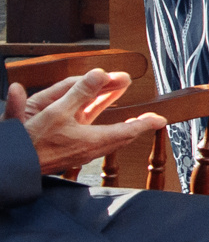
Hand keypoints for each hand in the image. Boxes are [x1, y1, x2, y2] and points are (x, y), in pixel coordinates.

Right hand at [5, 70, 165, 172]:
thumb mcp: (57, 111)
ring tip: (120, 112)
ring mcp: (77, 154)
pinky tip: (91, 123)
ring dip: (113, 123)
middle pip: (118, 136)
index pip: (127, 131)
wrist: (11, 167)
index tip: (161, 120)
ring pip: (103, 137)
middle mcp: (88, 150)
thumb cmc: (32, 142)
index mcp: (92, 141)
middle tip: (145, 118)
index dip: (145, 124)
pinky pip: (89, 140)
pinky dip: (96, 128)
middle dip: (131, 124)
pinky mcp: (65, 154)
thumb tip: (101, 74)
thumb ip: (80, 92)